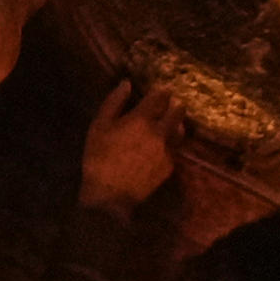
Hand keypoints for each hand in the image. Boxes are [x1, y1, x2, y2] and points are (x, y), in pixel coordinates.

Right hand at [78, 73, 175, 208]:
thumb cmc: (99, 158)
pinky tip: (160, 146)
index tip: (158, 91)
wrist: (110, 196)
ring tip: (166, 125)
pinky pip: (175, 148)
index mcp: (142, 119)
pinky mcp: (170, 166)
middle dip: (173, 104)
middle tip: (166, 105)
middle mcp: (160, 131)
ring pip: (180, 129)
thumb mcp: (99, 126)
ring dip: (175, 123)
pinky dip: (170, 142)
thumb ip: (114, 102)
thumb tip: (126, 83)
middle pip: (178, 110)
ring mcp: (168, 150)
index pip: (161, 96)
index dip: (161, 91)